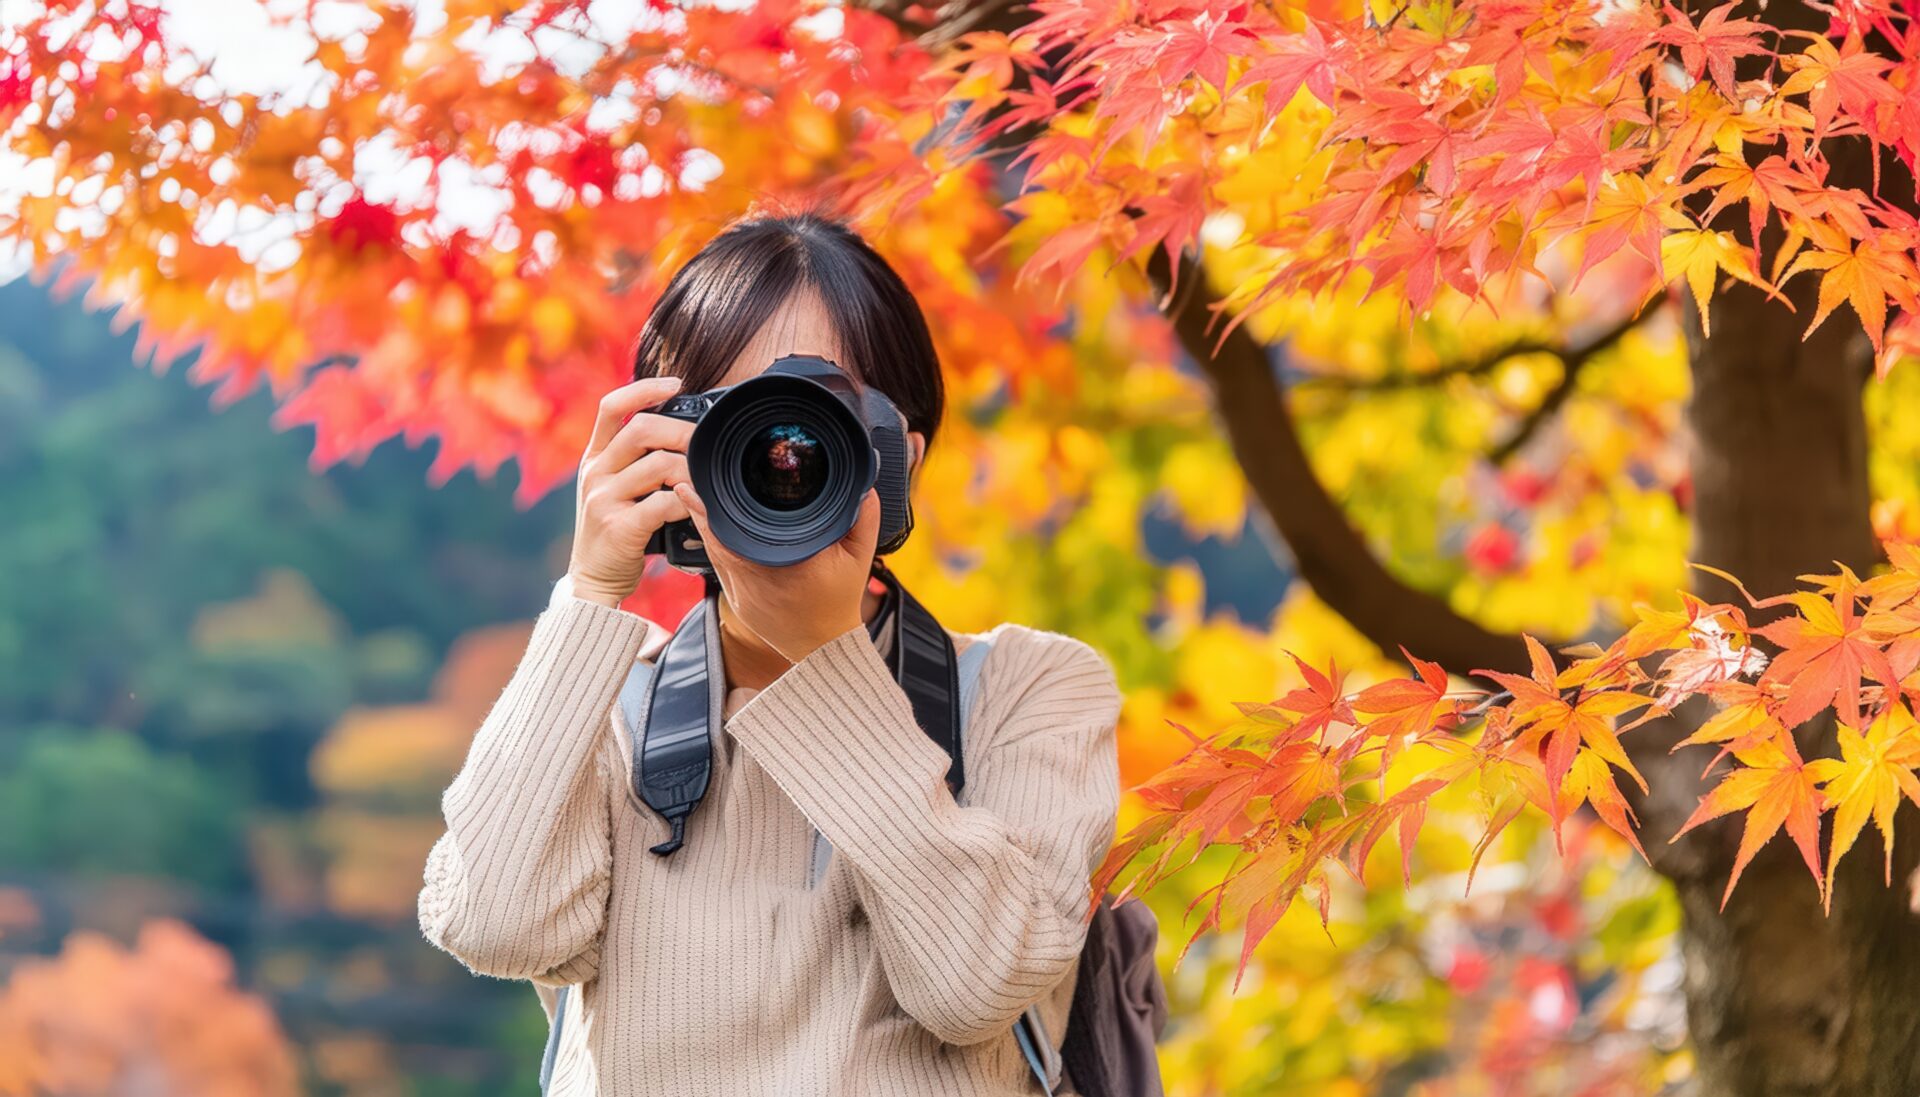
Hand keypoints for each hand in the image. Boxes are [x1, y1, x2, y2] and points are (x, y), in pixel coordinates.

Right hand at [566, 376, 696, 606]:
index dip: (643, 388)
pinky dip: (688, 502)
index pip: (610, 406)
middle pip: (641, 429)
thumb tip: (681, 433)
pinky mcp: (618, 527)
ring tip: (703, 483)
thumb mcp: (615, 488)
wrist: (594, 579)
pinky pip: (664, 503)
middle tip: (706, 445)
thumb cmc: (616, 530)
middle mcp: (595, 472)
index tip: (676, 383)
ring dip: (691, 471)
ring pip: (659, 464)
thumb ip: (636, 462)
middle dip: (682, 432)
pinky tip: (695, 507)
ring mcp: (603, 498)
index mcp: (595, 458)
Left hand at [673, 480, 879, 662]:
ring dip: (702, 526)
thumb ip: (863, 520)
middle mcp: (756, 578)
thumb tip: (865, 487)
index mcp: (783, 563)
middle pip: (717, 539)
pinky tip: (706, 528)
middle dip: (702, 510)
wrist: (825, 646)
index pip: (738, 532)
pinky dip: (712, 546)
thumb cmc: (840, 600)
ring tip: (691, 497)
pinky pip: (719, 568)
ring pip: (714, 553)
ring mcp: (742, 594)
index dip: (715, 509)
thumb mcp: (860, 558)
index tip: (701, 487)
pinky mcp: (738, 602)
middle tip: (688, 483)